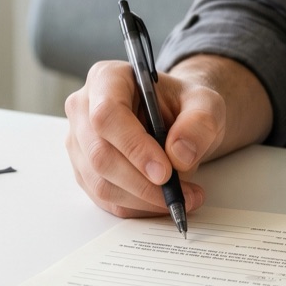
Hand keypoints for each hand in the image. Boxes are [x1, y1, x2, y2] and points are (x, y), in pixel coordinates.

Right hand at [64, 60, 222, 217]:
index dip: (133, 146)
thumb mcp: (206, 103)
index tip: (165, 172)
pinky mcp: (84, 170)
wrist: (176, 119)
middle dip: (142, 182)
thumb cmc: (183, 105)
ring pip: (100, 182)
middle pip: (99, 153)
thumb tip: (179, 155)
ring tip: (181, 198)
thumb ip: (199, 123)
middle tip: (180, 193)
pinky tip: (162, 202)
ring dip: (142, 199)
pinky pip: (104, 198)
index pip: (107, 114)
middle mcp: (84, 108)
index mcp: (107, 78)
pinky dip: (136, 206)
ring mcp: (79, 141)